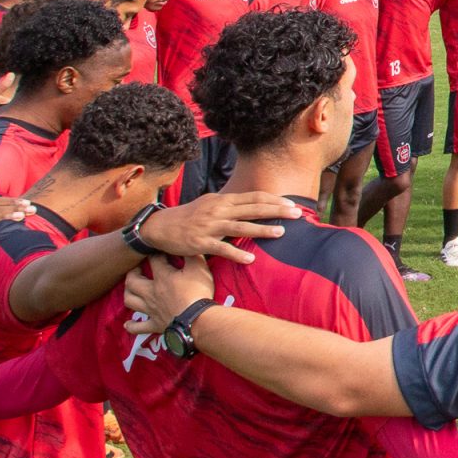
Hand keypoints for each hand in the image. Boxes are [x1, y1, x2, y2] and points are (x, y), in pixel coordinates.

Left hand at [123, 256, 215, 333]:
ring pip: (130, 300)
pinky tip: (128, 324)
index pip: (154, 260)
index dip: (156, 253)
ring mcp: (151, 309)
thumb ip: (192, 255)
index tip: (160, 251)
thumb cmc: (198, 292)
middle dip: (133, 272)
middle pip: (132, 280)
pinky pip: (139, 327)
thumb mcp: (199, 268)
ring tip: (131, 290)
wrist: (198, 320)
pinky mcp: (155, 324)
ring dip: (128, 293)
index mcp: (162, 277)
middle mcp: (151, 292)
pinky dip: (132, 325)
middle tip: (137, 269)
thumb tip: (187, 245)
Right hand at [139, 192, 301, 263]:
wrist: (160, 226)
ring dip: (262, 230)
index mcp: (223, 201)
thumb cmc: (190, 216)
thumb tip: (253, 204)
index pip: (254, 197)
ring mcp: (210, 226)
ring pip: (241, 227)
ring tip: (281, 233)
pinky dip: (237, 254)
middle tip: (297, 213)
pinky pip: (222, 249)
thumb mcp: (211, 204)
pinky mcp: (201, 243)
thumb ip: (231, 205)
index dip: (274, 200)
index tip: (291, 203)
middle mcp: (219, 211)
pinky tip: (251, 260)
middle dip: (276, 210)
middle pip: (253, 208)